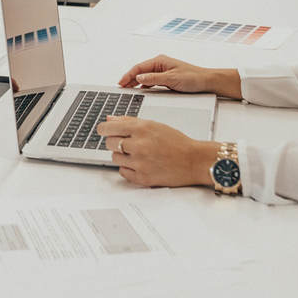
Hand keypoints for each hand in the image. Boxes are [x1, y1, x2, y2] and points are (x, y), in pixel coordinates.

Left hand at [96, 116, 220, 188]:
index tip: (103, 130)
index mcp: (141, 128)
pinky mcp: (143, 178)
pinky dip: (128, 168)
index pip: (108, 128)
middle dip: (115, 142)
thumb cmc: (177, 142)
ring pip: (114, 158)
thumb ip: (129, 121)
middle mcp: (139, 145)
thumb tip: (109, 119)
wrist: (194, 161)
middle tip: (128, 143)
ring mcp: (140, 163)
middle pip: (109, 143)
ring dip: (122, 156)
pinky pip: (123, 172)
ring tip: (137, 154)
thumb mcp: (154, 125)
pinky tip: (140, 164)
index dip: (103, 129)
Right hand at [117, 54, 240, 99]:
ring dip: (136, 82)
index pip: (139, 68)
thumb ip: (153, 79)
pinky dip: (144, 85)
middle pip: (140, 71)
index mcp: (160, 61)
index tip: (121, 83)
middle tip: (121, 87)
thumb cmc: (193, 78)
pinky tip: (140, 90)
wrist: (207, 81)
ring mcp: (163, 70)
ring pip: (144, 76)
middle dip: (129, 79)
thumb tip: (139, 78)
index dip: (128, 75)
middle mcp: (160, 64)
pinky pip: (151, 80)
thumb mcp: (171, 79)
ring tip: (127, 89)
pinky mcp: (166, 77)